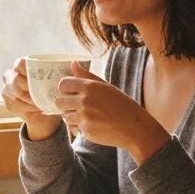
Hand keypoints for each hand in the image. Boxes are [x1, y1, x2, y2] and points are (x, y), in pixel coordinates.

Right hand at [1, 58, 61, 138]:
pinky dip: (27, 108)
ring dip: (29, 99)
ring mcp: (8, 90)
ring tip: (41, 103)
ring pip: (14, 94)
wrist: (45, 113)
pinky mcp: (8, 103)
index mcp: (22, 66)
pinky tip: (36, 109)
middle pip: (15, 80)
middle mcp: (11, 76)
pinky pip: (15, 105)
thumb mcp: (59, 80)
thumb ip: (66, 71)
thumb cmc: (52, 91)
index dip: (26, 69)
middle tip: (41, 94)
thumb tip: (74, 62)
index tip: (39, 78)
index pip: (19, 63)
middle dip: (28, 89)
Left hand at [55, 61, 169, 162]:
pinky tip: (93, 126)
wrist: (135, 128)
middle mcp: (85, 100)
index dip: (65, 90)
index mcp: (90, 86)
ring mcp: (84, 116)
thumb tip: (72, 63)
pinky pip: (73, 128)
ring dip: (73, 117)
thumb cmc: (122, 106)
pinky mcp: (86, 130)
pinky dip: (79, 129)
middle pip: (59, 101)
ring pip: (65, 116)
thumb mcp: (106, 87)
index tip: (72, 94)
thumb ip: (87, 76)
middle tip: (78, 107)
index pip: (63, 84)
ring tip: (89, 117)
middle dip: (66, 105)